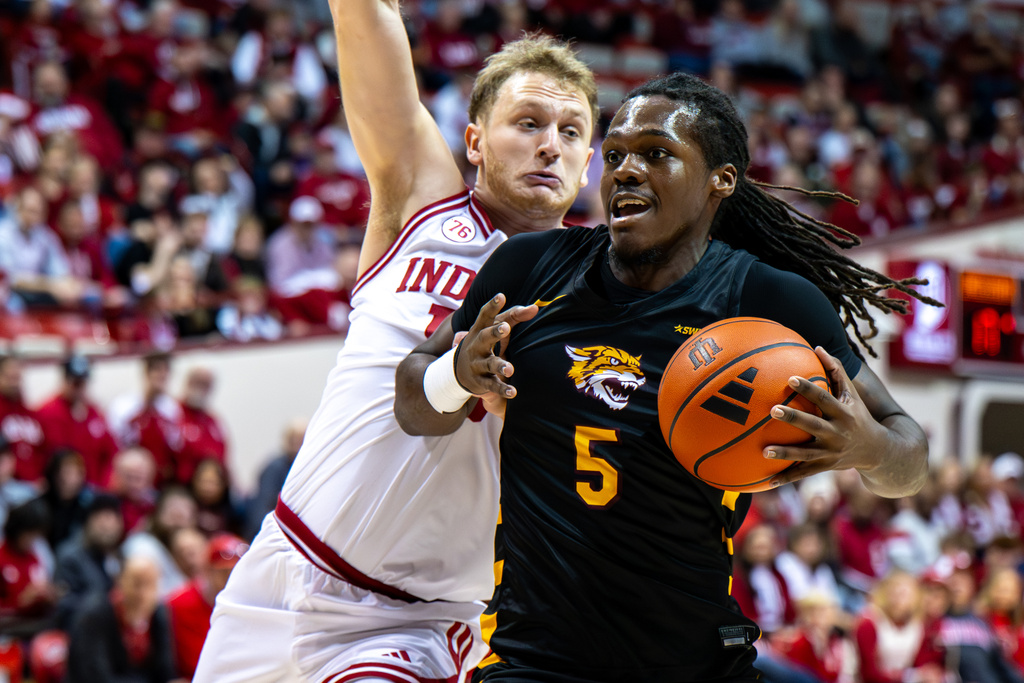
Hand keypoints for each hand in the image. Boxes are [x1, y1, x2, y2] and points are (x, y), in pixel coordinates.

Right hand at [454, 293, 537, 398]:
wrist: (458, 372)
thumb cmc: (483, 343)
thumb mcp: (494, 329)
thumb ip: (515, 317)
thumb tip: (536, 308)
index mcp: (479, 330)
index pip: (485, 316)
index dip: (492, 306)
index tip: (501, 296)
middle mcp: (476, 345)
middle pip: (484, 337)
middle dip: (494, 332)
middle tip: (505, 328)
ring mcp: (477, 364)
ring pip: (489, 363)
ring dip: (500, 365)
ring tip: (510, 369)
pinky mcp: (481, 381)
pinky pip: (492, 385)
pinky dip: (502, 389)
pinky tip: (513, 392)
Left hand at [762, 346, 887, 486]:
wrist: (880, 451)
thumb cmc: (859, 416)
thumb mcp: (852, 395)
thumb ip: (835, 371)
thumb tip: (817, 346)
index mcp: (843, 413)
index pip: (824, 399)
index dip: (809, 388)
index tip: (791, 379)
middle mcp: (837, 433)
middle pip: (813, 425)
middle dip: (794, 418)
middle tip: (773, 410)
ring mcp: (831, 453)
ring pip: (805, 454)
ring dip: (785, 453)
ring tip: (764, 451)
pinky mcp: (825, 467)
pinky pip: (803, 474)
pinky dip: (785, 478)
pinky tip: (766, 481)